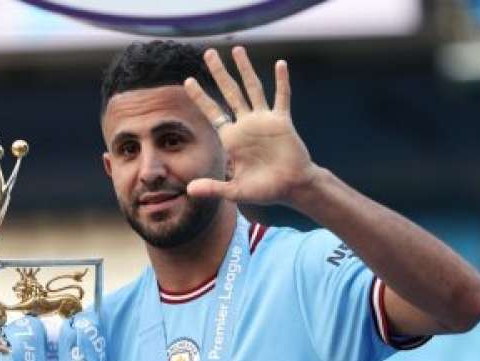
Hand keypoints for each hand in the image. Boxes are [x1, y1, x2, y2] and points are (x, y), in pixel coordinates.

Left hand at [185, 47, 315, 207]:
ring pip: (252, 88)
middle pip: (229, 92)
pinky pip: (281, 97)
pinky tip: (280, 65)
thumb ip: (213, 187)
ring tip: (237, 50)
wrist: (292, 187)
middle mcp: (246, 124)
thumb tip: (189, 190)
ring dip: (245, 69)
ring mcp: (264, 121)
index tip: (187, 81)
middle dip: (219, 73)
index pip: (212, 112)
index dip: (200, 97)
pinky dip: (282, 81)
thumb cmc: (265, 189)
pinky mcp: (282, 122)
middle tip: (208, 53)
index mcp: (232, 138)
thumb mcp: (236, 190)